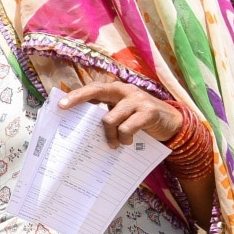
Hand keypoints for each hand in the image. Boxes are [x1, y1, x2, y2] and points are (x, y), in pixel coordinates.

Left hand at [59, 82, 182, 147]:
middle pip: (97, 91)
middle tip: (65, 110)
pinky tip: (127, 142)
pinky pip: (126, 128)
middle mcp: (125, 90)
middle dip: (78, 99)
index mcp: (116, 90)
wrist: (172, 123)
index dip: (76, 95)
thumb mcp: (123, 114)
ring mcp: (137, 100)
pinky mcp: (148, 112)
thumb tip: (81, 125)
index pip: (93, 89)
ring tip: (114, 143)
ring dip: (109, 135)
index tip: (60, 105)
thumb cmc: (140, 119)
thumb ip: (107, 114)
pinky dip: (124, 138)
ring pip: (109, 118)